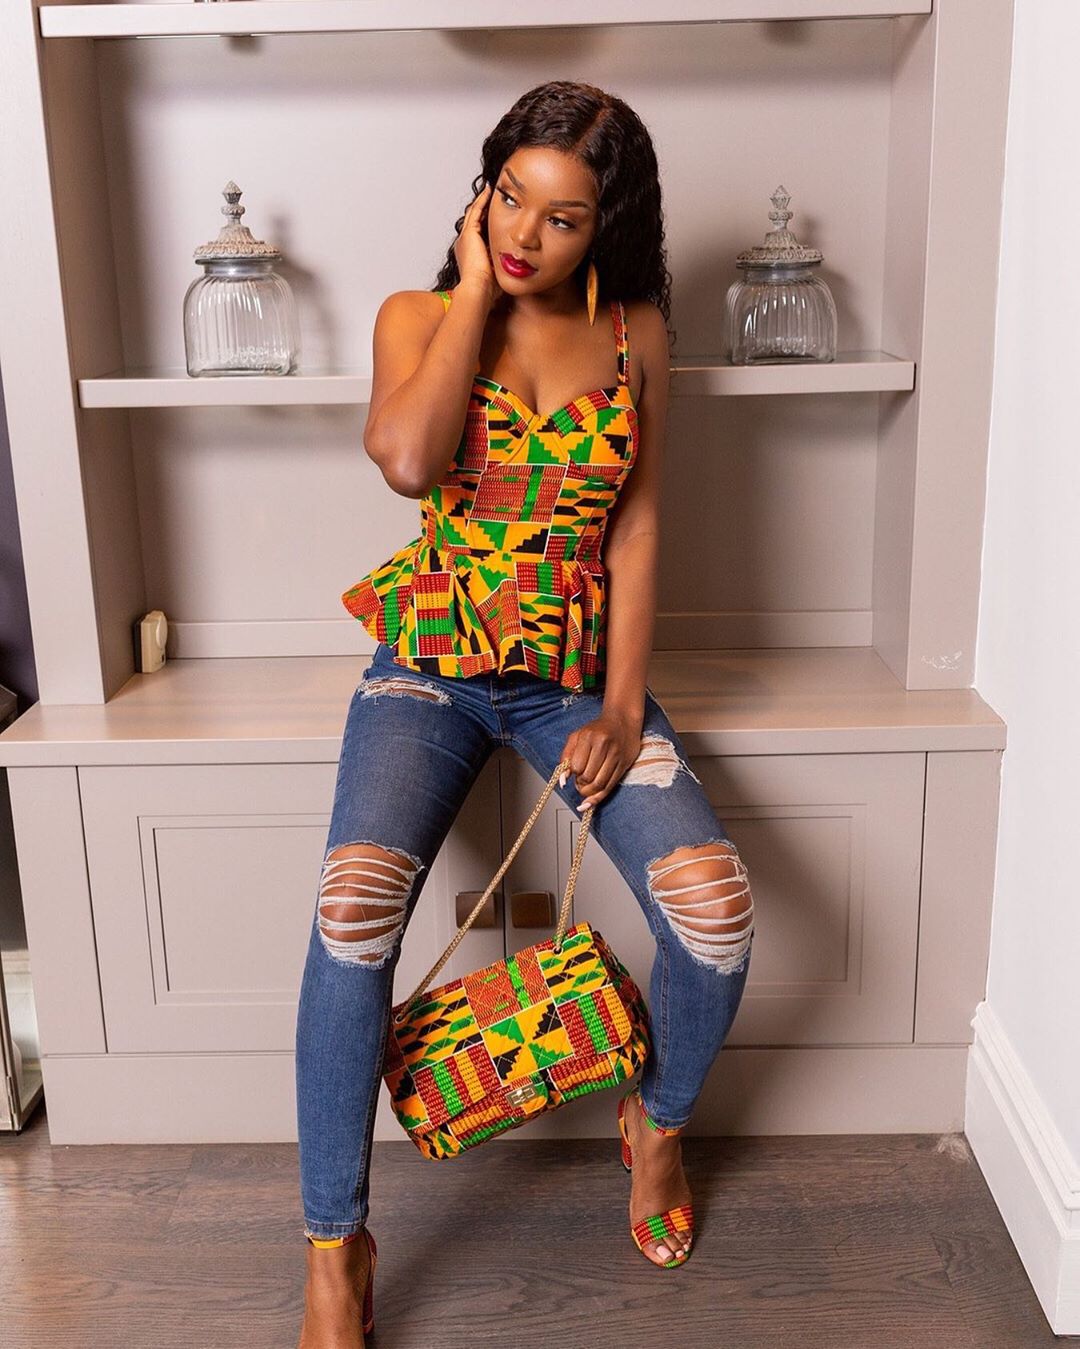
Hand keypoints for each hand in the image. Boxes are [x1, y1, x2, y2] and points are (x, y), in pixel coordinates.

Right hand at [454, 182, 498, 309]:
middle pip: (474, 220)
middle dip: (484, 209)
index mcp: (470, 254)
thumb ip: (506, 266)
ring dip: (483, 201)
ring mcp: (465, 238)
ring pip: (474, 213)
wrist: (478, 290)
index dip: (488, 222)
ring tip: (492, 189)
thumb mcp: (499, 274)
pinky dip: (482, 200)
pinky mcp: (469, 233)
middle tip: (494, 195)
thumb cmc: (489, 289)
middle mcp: (464, 244)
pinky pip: (476, 211)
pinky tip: (490, 191)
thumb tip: (519, 266)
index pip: (479, 233)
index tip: (500, 214)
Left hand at [558, 708, 643, 809]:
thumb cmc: (597, 730)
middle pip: (588, 777)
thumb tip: (562, 781)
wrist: (622, 721)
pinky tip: (591, 800)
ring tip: (585, 789)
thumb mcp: (576, 736)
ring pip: (600, 784)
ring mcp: (616, 755)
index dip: (573, 775)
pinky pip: (611, 786)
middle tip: (579, 784)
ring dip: (589, 793)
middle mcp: (604, 745)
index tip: (574, 775)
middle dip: (581, 785)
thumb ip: (566, 756)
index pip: (577, 766)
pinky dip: (599, 797)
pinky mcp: (624, 764)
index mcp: (589, 737)